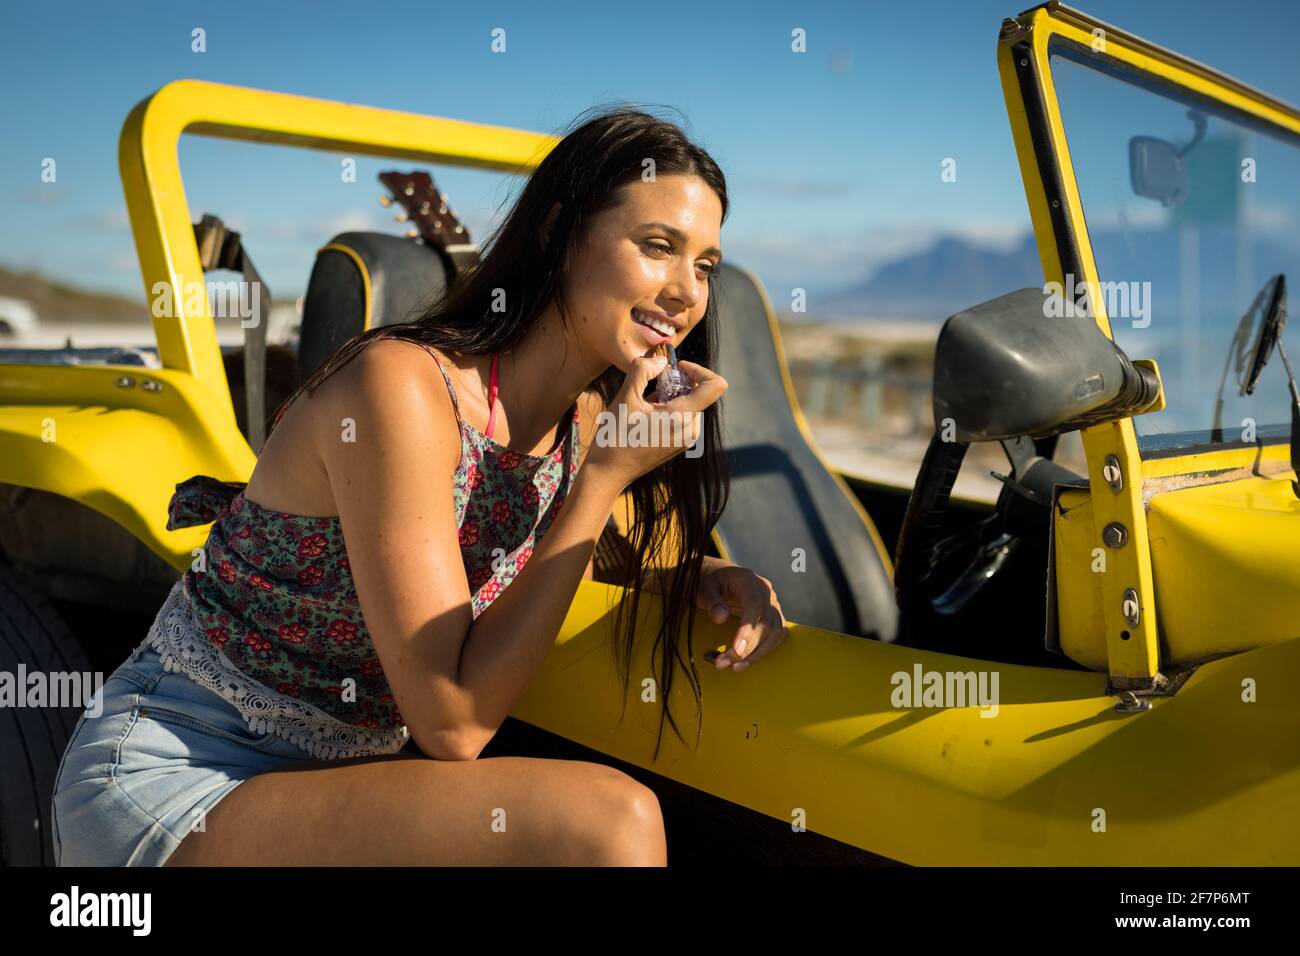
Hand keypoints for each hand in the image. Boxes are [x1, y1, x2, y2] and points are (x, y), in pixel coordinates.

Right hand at [583, 356, 727, 491]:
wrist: (608, 473)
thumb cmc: (614, 437)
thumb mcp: (625, 398)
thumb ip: (642, 371)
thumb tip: (660, 361)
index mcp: (682, 417)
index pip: (716, 385)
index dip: (699, 369)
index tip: (675, 368)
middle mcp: (691, 430)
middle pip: (699, 392)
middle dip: (677, 382)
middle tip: (650, 385)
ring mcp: (686, 439)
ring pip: (690, 403)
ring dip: (670, 395)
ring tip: (644, 404)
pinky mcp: (679, 444)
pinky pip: (682, 416)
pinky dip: (668, 407)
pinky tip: (645, 416)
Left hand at [698, 563, 788, 671]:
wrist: (716, 575)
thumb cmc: (708, 581)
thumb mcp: (702, 588)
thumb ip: (711, 601)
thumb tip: (721, 618)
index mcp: (747, 579)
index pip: (754, 607)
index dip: (747, 631)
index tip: (735, 651)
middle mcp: (765, 590)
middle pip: (766, 623)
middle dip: (748, 648)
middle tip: (724, 663)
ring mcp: (772, 602)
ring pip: (775, 631)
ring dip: (757, 653)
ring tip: (735, 667)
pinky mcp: (773, 614)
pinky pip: (778, 634)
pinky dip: (765, 649)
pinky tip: (748, 660)